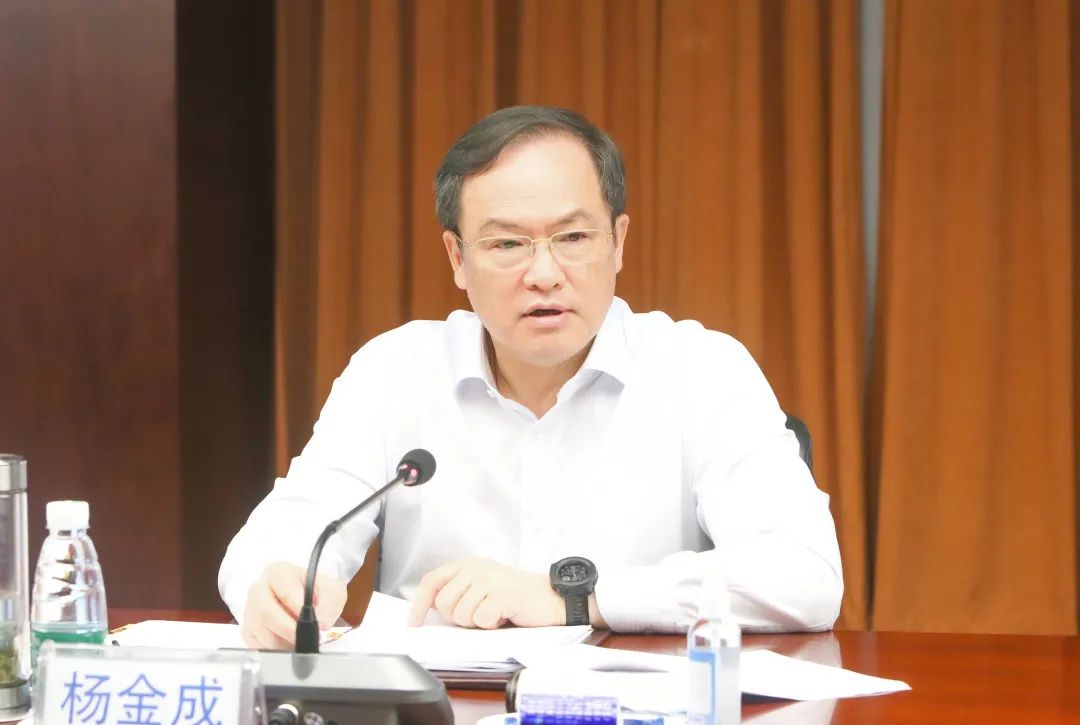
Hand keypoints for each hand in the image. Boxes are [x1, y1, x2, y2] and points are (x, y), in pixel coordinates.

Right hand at [240, 562, 347, 648]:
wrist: (306, 598)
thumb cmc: (315, 591)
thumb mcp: (332, 589)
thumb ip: (329, 601)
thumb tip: (321, 621)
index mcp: (278, 573)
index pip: (285, 591)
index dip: (301, 609)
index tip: (314, 619)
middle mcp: (258, 590)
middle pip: (267, 614)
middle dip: (291, 631)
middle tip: (307, 637)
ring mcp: (250, 611)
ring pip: (262, 634)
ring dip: (285, 643)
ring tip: (301, 640)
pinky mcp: (248, 631)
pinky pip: (259, 647)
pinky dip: (277, 651)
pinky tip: (288, 644)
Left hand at [407, 557, 563, 628]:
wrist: (550, 596)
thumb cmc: (515, 596)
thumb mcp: (482, 587)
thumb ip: (458, 592)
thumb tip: (429, 611)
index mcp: (467, 565)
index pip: (432, 581)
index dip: (420, 604)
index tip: (414, 622)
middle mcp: (475, 568)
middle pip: (444, 604)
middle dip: (458, 618)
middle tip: (480, 614)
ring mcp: (488, 580)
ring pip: (461, 615)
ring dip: (477, 623)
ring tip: (494, 613)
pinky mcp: (502, 594)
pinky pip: (481, 619)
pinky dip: (492, 624)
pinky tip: (504, 615)